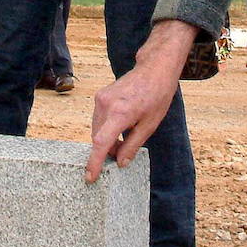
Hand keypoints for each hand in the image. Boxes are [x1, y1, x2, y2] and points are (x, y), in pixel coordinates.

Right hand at [85, 21, 195, 182]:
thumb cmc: (157, 96)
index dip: (94, 162)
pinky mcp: (100, 95)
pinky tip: (120, 126)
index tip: (90, 177)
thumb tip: (120, 162)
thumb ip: (132, 145)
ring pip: (97, 129)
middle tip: (122, 155)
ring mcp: (101, 98)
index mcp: (120, 113)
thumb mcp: (150, 125)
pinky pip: (98, 119)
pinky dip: (106, 127)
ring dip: (106, 139)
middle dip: (107, 150)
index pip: (101, 143)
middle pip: (98, 137)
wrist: (154, 70)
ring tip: (125, 138)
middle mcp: (106, 105)